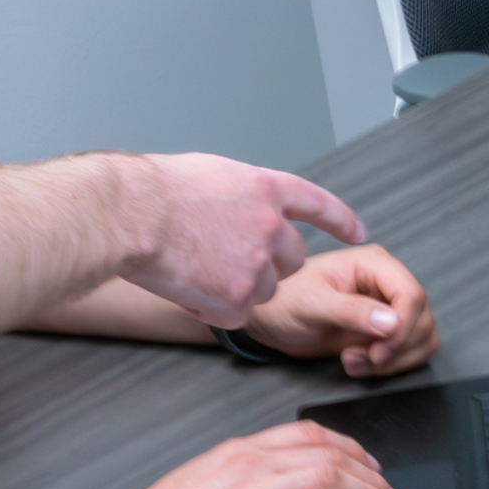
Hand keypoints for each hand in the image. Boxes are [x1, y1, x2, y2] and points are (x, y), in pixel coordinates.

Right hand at [108, 421, 404, 488]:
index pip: (306, 432)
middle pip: (325, 453)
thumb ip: (251, 476)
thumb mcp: (212, 483)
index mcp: (238, 451)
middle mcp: (248, 465)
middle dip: (368, 473)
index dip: (347, 445)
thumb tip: (294, 486)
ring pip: (328, 476)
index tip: (369, 463)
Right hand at [122, 155, 366, 330]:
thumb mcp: (210, 173)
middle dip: (269, 265)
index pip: (317, 204)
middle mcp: (269, 226)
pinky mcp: (237, 297)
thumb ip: (238, 195)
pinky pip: (236, 315)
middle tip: (229, 262)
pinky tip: (188, 290)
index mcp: (265, 189)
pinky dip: (213, 310)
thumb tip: (238, 211)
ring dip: (238, 288)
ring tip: (196, 271)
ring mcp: (256, 264)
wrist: (131, 215)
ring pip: (264, 290)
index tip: (357, 232)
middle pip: (292, 259)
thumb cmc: (154, 190)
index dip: (339, 220)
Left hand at [241, 245, 437, 376]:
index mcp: (373, 264)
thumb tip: (392, 322)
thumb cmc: (283, 301)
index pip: (412, 295)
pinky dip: (392, 365)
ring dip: (394, 360)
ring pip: (423, 337)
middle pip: (422, 319)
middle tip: (357, 358)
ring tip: (353, 361)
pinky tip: (359, 364)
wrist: (270, 320)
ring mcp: (389, 307)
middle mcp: (387, 282)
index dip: (403, 329)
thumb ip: (350, 311)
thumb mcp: (311, 304)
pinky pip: (413, 351)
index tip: (377, 352)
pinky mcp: (387, 330)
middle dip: (395, 348)